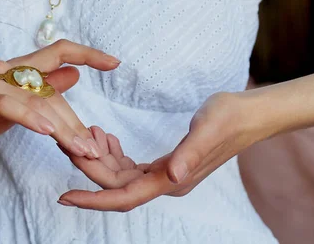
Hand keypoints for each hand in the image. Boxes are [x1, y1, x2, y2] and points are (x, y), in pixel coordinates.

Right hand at [0, 40, 119, 155]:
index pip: (59, 52)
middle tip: (93, 150)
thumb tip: (74, 74)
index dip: (88, 54)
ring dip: (61, 127)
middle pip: (52, 90)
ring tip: (80, 150)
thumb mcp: (15, 104)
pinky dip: (29, 117)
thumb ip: (43, 90)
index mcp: (19, 70)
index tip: (115, 62)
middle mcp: (8, 68)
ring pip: (36, 100)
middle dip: (74, 122)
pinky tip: (48, 131)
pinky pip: (8, 105)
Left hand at [57, 93, 266, 211]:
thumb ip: (190, 153)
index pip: (124, 197)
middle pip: (116, 185)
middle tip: (66, 143)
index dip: (93, 199)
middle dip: (89, 167)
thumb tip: (172, 176)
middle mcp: (166, 181)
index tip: (65, 196)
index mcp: (171, 179)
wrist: (248, 115)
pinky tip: (107, 137)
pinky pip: (132, 166)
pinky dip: (115, 153)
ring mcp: (166, 173)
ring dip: (100, 158)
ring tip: (87, 132)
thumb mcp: (208, 129)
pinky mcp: (167, 163)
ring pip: (121, 175)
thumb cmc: (230, 118)